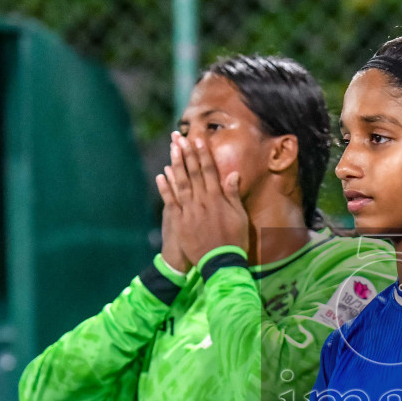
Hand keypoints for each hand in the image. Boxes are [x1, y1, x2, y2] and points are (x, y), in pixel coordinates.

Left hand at [159, 131, 248, 266]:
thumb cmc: (234, 241)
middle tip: (179, 137)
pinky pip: (171, 201)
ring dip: (175, 164)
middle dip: (186, 153)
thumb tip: (233, 174)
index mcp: (217, 199)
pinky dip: (166, 187)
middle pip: (192, 172)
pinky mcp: (180, 221)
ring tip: (172, 149)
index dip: (203, 154)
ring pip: (180, 183)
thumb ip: (233, 195)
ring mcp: (189, 210)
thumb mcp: (240, 217)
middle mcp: (202, 201)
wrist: (220, 263)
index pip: (209, 171)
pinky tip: (161, 174)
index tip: (198, 139)